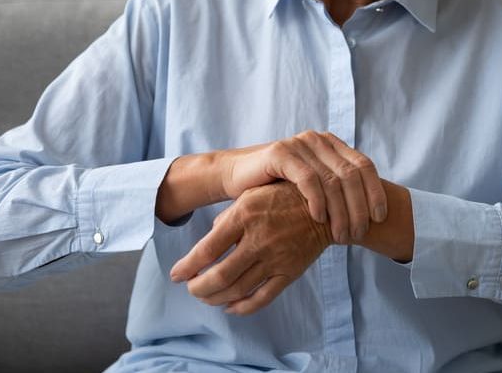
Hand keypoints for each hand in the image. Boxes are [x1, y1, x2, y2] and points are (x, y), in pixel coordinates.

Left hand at [169, 182, 331, 314]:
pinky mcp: (290, 272)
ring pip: (238, 290)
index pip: (207, 249)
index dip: (187, 267)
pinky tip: (230, 307)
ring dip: (216, 298)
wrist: (324, 206)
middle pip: (220, 276)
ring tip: (206, 297)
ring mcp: (275, 258)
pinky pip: (262, 297)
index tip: (176, 275)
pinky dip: (243, 307)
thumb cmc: (281, 197)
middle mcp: (258, 239)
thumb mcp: (250, 195)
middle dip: (199, 288)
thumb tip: (208, 243)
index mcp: (244, 215)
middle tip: (191, 288)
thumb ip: (227, 218)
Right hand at [221, 130, 386, 243]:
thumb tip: (373, 213)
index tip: (379, 218)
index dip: (375, 192)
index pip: (365, 166)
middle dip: (358, 208)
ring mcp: (300, 144)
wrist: (238, 179)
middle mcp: (319, 140)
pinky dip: (317, 200)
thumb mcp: (314, 187)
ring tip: (341, 234)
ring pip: (332, 179)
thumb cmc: (279, 189)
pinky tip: (319, 219)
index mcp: (332, 145)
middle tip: (357, 234)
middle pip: (352, 174)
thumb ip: (338, 190)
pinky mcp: (281, 153)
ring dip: (340, 211)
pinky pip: (308, 179)